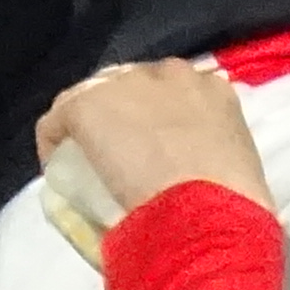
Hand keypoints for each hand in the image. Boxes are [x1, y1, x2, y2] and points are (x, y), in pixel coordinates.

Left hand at [36, 58, 267, 254]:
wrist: (206, 216)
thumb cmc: (231, 207)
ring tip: (89, 167)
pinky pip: (56, 122)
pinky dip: (53, 145)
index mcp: (211, 89)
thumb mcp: (235, 169)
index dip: (156, 123)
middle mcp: (169, 73)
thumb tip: (193, 175)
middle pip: (130, 88)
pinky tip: (58, 174)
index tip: (153, 156)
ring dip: (91, 129)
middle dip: (123, 119)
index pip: (171, 93)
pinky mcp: (87, 105)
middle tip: (122, 161)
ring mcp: (125, 85)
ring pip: (93, 99)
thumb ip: (213, 156)